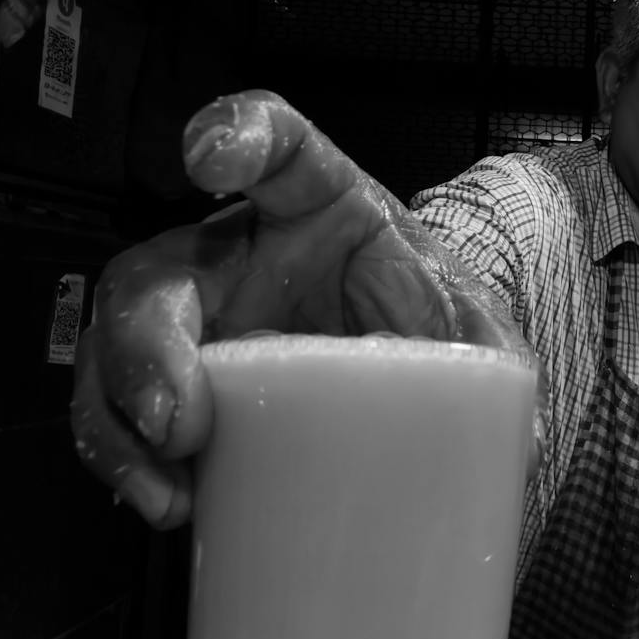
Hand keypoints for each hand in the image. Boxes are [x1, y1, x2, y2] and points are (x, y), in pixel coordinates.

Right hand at [69, 90, 539, 529]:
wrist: (413, 389)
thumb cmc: (433, 334)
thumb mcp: (478, 334)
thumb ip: (495, 358)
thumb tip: (523, 425)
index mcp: (320, 208)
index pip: (276, 142)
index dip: (236, 134)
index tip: (209, 155)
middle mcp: (239, 257)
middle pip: (159, 269)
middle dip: (146, 340)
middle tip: (177, 418)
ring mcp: (199, 327)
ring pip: (115, 345)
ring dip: (119, 416)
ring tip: (166, 486)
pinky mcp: (182, 394)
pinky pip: (120, 417)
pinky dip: (127, 461)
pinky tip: (168, 505)